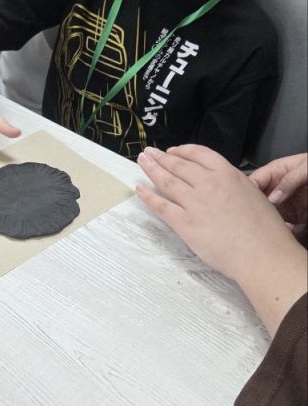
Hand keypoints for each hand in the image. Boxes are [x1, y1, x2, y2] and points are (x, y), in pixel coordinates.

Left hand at [135, 145, 294, 282]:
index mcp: (227, 173)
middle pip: (178, 165)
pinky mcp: (184, 223)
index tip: (172, 151)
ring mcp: (194, 203)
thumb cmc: (264, 229)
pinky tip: (140, 189)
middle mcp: (208, 183)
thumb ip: (232, 184)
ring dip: (152, 169)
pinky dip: (148, 196)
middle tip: (149, 153)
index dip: (182, 151)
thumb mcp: (252, 192)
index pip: (198, 153)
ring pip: (167, 181)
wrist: (260, 254)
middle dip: (161, 157)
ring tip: (142, 161)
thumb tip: (220, 182)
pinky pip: (161, 206)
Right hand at [250, 152, 307, 225]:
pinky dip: (281, 229)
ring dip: (268, 222)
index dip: (246, 192)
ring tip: (273, 226)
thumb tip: (273, 197)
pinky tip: (286, 228)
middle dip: (254, 210)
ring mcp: (283, 203)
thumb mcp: (306, 168)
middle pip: (256, 200)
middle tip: (256, 219)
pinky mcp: (292, 216)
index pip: (254, 181)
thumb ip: (290, 179)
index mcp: (275, 172)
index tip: (245, 204)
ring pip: (266, 215)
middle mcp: (276, 188)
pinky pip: (280, 224)